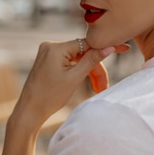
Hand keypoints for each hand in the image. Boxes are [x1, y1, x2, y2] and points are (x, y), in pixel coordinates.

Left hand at [12, 39, 130, 129]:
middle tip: (103, 86)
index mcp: (56, 47)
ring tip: (97, 89)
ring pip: (77, 58)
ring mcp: (48, 52)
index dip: (106, 48)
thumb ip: (92, 60)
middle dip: (95, 69)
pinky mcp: (48, 60)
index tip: (124, 48)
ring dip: (88, 72)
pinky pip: (69, 61)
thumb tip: (109, 46)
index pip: (87, 44)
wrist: (29, 111)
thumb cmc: (50, 96)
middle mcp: (50, 46)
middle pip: (83, 53)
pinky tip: (87, 82)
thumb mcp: (74, 78)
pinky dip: (78, 71)